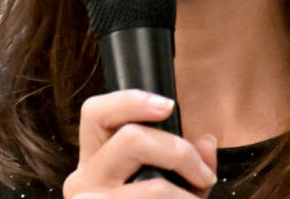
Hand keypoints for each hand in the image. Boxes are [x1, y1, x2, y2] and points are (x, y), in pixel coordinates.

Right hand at [63, 89, 219, 197]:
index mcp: (94, 162)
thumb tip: (207, 142)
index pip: (96, 113)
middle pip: (130, 139)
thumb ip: (188, 165)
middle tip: (203, 175)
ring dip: (185, 196)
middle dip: (178, 151)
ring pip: (150, 186)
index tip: (169, 106)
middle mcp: (82, 181)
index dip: (131, 100)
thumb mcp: (170, 191)